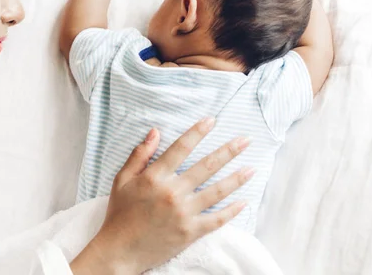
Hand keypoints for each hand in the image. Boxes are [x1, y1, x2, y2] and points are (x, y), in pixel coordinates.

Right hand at [70, 119, 252, 274]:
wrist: (119, 250)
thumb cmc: (119, 214)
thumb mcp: (122, 180)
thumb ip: (140, 155)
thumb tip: (155, 132)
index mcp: (155, 177)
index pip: (181, 148)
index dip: (197, 132)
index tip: (211, 121)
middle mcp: (172, 192)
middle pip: (207, 166)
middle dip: (228, 151)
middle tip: (245, 140)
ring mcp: (183, 213)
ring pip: (217, 191)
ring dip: (236, 178)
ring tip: (251, 168)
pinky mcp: (190, 232)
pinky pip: (216, 220)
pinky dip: (231, 211)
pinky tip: (243, 202)